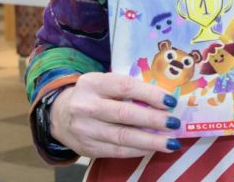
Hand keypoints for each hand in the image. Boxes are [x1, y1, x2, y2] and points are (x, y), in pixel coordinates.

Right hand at [49, 72, 182, 157]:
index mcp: (94, 83)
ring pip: (121, 137)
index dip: (150, 94)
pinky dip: (137, 150)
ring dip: (150, 141)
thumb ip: (129, 88)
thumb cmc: (94, 94)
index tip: (171, 101)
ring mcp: (84, 129)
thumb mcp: (105, 83)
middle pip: (124, 114)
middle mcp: (86, 106)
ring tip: (171, 143)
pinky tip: (153, 148)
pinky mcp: (86, 148)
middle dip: (153, 120)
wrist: (59, 114)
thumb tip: (164, 100)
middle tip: (174, 123)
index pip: (125, 87)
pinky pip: (116, 151)